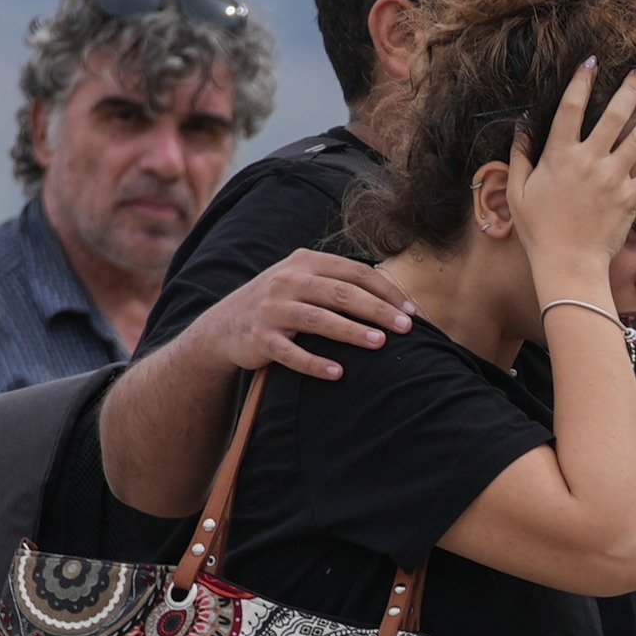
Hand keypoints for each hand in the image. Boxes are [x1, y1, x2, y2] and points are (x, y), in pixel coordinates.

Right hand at [181, 248, 411, 382]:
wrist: (223, 326)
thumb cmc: (277, 304)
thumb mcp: (301, 281)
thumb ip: (336, 281)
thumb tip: (391, 295)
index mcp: (305, 262)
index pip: (355, 272)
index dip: (386, 291)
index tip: (412, 311)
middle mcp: (288, 281)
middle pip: (343, 293)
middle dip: (378, 310)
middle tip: (407, 328)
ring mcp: (272, 309)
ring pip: (320, 320)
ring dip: (352, 332)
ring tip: (380, 344)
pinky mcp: (260, 338)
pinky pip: (291, 353)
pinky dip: (315, 364)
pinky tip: (339, 373)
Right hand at [508, 61, 635, 285]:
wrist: (566, 263)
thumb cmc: (538, 230)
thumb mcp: (517, 191)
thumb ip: (520, 156)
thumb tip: (522, 125)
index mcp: (559, 155)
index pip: (570, 108)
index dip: (581, 81)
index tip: (592, 61)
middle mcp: (588, 161)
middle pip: (612, 115)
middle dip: (629, 89)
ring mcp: (612, 179)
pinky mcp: (629, 199)